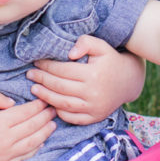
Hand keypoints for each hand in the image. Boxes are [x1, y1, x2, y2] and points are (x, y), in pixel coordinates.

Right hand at [0, 89, 55, 160]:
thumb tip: (13, 103)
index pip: (25, 112)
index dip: (37, 106)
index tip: (45, 100)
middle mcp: (5, 140)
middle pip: (32, 127)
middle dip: (45, 117)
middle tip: (54, 110)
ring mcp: (4, 155)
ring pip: (32, 143)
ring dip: (45, 133)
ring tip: (53, 125)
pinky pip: (24, 156)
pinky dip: (35, 148)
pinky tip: (41, 142)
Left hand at [27, 36, 144, 124]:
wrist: (129, 80)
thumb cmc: (110, 60)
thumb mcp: (101, 46)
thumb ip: (85, 43)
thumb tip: (69, 53)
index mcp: (93, 74)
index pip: (62, 70)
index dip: (46, 66)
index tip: (36, 62)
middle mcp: (93, 93)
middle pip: (59, 87)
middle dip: (42, 80)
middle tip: (30, 75)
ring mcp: (94, 107)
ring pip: (62, 103)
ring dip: (45, 97)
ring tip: (34, 89)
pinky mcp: (94, 117)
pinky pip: (72, 117)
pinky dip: (59, 111)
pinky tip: (50, 103)